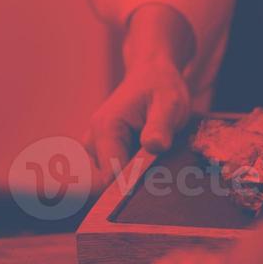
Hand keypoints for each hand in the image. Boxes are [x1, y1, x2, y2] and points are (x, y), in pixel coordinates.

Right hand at [86, 3, 196, 190]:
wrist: (152, 75)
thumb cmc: (161, 87)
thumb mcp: (170, 103)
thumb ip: (160, 126)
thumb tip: (155, 146)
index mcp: (106, 129)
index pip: (110, 177)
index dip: (132, 188)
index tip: (155, 187)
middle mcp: (92, 141)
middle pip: (106, 185)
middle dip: (132, 186)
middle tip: (160, 173)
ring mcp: (94, 148)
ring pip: (108, 182)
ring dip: (132, 180)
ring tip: (155, 161)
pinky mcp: (101, 153)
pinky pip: (112, 176)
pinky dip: (130, 175)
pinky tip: (147, 161)